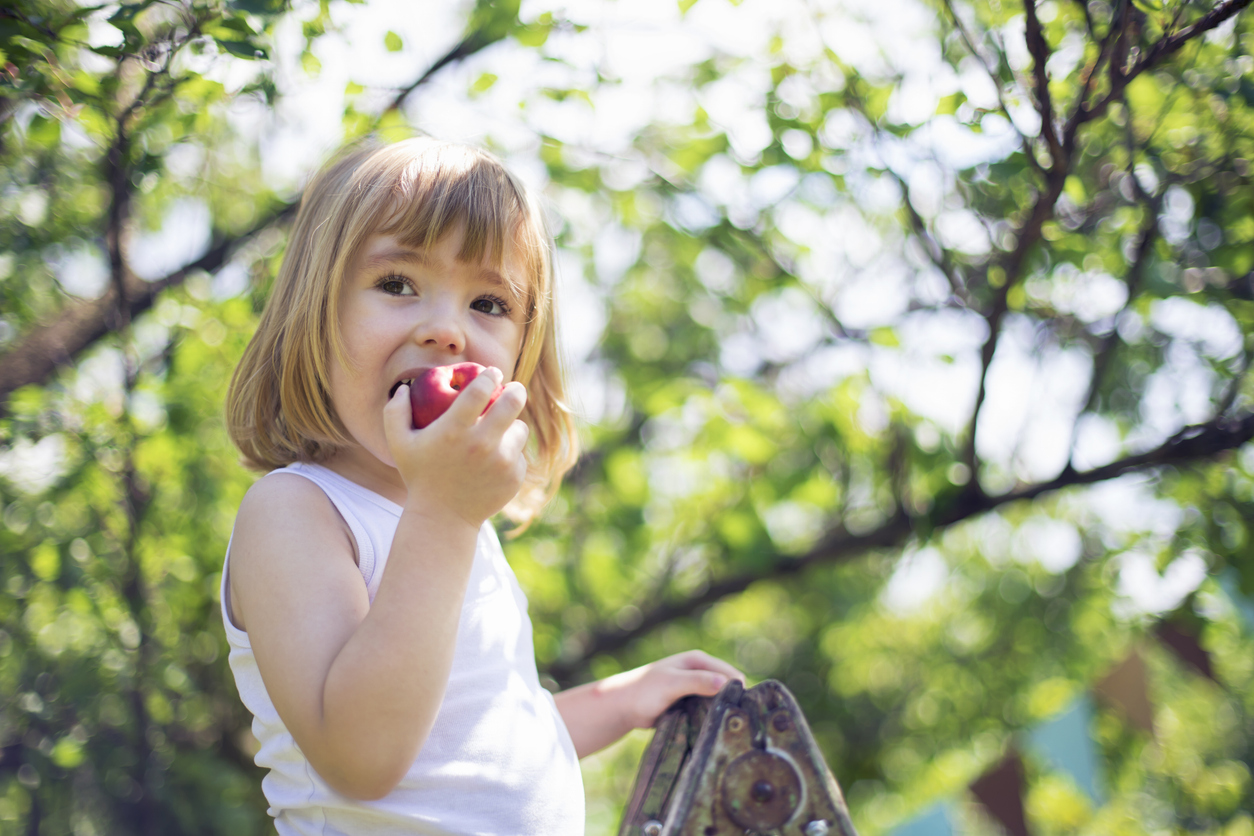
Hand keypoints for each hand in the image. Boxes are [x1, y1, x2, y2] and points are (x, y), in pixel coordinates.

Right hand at [382, 367, 528, 527]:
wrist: (442, 519)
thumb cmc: (420, 476)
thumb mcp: (399, 444)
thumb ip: (395, 412)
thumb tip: (404, 389)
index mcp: (454, 431)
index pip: (479, 390)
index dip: (489, 376)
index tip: (492, 373)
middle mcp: (481, 444)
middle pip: (512, 402)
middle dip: (515, 391)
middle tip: (513, 390)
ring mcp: (501, 462)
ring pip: (520, 429)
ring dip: (512, 425)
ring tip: (499, 431)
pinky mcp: (514, 477)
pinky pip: (520, 454)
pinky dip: (511, 453)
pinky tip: (496, 460)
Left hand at [612, 650, 744, 729]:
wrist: (622, 707)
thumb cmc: (644, 691)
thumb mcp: (671, 683)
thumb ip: (697, 681)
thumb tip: (726, 682)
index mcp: (699, 661)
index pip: (731, 674)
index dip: (738, 690)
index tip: (740, 711)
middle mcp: (701, 673)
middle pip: (728, 689)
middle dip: (731, 703)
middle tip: (734, 725)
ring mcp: (696, 690)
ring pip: (719, 702)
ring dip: (722, 713)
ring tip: (726, 731)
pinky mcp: (691, 705)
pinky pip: (709, 712)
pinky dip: (712, 720)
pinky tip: (714, 732)